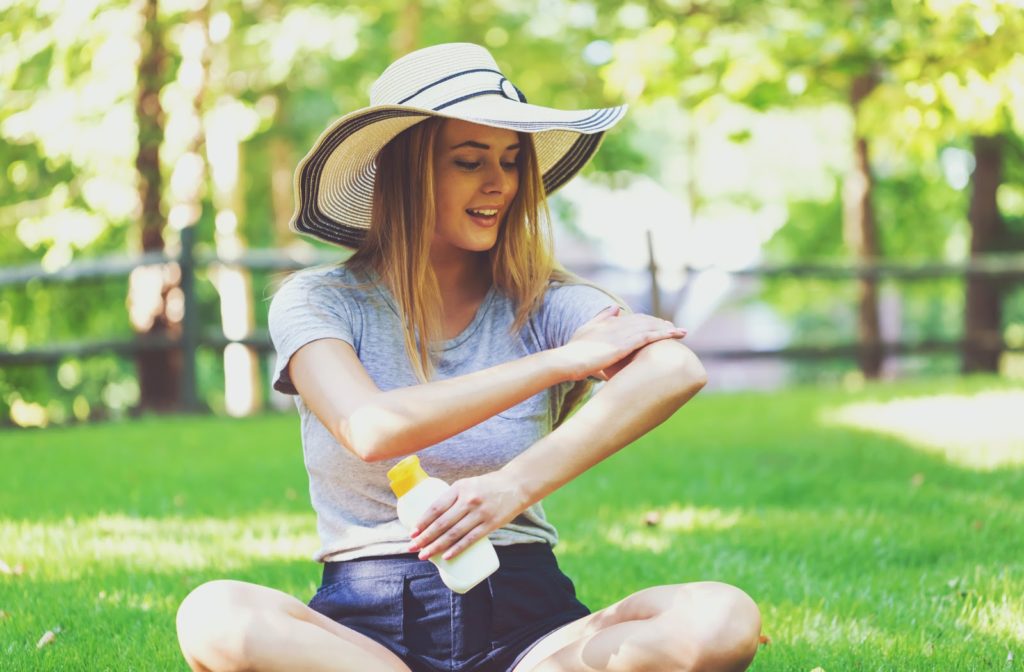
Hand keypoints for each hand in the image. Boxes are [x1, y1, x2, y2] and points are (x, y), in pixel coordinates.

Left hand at [406, 471, 526, 560]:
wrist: (516, 485)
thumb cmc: (488, 486)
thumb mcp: (468, 484)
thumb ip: (453, 498)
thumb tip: (434, 518)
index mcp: (460, 488)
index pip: (436, 507)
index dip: (422, 521)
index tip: (412, 532)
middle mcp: (468, 500)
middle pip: (442, 523)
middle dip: (425, 538)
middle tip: (412, 547)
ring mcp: (480, 513)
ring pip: (453, 534)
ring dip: (436, 546)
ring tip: (424, 555)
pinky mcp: (490, 524)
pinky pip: (470, 539)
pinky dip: (456, 549)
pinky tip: (446, 556)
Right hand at [558, 306, 686, 380]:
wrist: (567, 360)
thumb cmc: (574, 351)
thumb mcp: (587, 330)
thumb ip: (602, 318)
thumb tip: (616, 308)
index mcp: (610, 323)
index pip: (634, 318)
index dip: (648, 320)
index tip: (659, 324)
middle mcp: (618, 325)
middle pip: (645, 321)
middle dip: (661, 323)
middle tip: (675, 328)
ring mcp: (621, 334)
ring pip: (650, 327)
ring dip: (667, 328)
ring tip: (681, 332)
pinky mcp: (624, 345)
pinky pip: (649, 337)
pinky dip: (664, 334)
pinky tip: (675, 335)